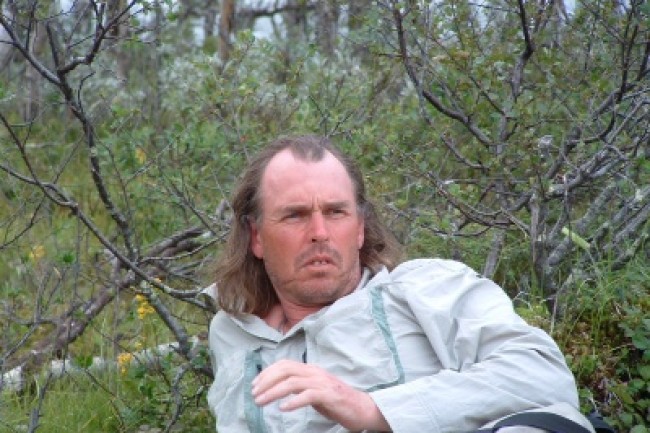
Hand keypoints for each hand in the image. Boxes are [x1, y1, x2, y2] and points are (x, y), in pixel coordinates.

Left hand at [252, 359, 389, 431]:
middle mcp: (315, 372)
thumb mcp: (314, 390)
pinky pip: (307, 395)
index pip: (284, 364)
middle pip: (285, 369)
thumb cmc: (337, 401)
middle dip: (266, 381)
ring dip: (273, 392)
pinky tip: (283, 408)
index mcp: (311, 370)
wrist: (363, 409)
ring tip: (261, 402)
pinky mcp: (329, 395)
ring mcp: (322, 383)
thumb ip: (299, 386)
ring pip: (292, 382)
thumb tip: (279, 388)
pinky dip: (293, 401)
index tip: (255, 385)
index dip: (267, 373)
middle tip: (254, 394)